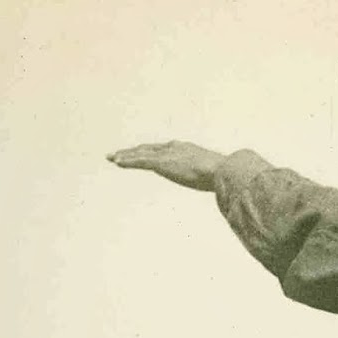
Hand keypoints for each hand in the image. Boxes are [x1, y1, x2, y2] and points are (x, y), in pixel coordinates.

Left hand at [107, 141, 223, 189]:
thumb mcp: (216, 177)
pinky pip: (139, 161)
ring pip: (140, 153)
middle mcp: (173, 148)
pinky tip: (116, 161)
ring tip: (111, 158)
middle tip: (119, 154)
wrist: (221, 171)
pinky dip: (127, 161)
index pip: (164, 150)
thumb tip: (226, 188)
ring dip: (125, 155)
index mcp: (185, 150)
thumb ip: (214, 180)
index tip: (143, 154)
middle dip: (133, 151)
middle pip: (148, 149)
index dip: (151, 152)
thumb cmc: (224, 176)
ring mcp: (167, 155)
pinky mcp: (161, 163)